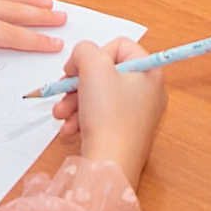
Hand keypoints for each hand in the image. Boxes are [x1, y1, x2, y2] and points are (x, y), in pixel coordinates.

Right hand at [52, 37, 165, 186]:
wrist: (110, 164)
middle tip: (64, 90)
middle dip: (78, 82)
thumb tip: (81, 56)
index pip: (120, 46)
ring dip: (73, 102)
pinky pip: (98, 115)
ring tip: (61, 115)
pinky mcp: (123, 131)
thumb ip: (84, 50)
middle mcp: (147, 91)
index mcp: (149, 72)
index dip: (95, 53)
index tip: (78, 68)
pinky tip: (69, 129)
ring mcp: (135, 113)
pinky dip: (80, 118)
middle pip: (105, 72)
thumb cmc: (109, 116)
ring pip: (97, 94)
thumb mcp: (93, 67)